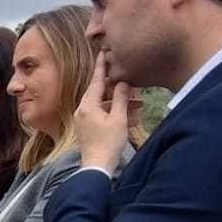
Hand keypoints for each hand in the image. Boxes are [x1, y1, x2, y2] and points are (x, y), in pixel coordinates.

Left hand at [75, 51, 136, 174]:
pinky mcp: (87, 129)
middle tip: (131, 81)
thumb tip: (123, 81)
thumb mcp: (119, 119)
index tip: (104, 53)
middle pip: (101, 92)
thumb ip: (121, 98)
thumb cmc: (108, 143)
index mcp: (87, 105)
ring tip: (139, 104)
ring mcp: (84, 120)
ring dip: (120, 103)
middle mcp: (82, 110)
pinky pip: (101, 115)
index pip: (96, 80)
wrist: (96, 168)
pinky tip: (131, 117)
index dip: (102, 66)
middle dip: (118, 88)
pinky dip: (114, 113)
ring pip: (103, 105)